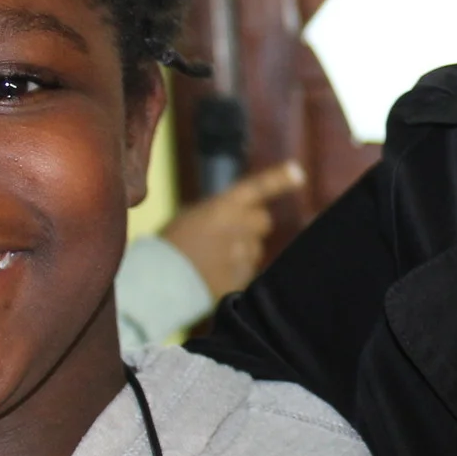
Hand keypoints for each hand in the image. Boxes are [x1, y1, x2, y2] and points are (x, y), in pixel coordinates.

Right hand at [161, 161, 305, 296]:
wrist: (158, 282)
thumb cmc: (170, 245)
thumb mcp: (193, 217)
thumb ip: (223, 213)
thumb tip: (246, 218)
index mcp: (222, 207)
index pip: (257, 187)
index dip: (279, 179)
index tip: (298, 173)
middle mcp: (238, 227)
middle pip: (263, 221)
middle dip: (253, 227)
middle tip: (230, 236)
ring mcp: (242, 255)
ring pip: (254, 251)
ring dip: (241, 254)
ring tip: (211, 262)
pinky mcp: (242, 280)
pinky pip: (248, 274)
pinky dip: (235, 276)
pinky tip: (212, 278)